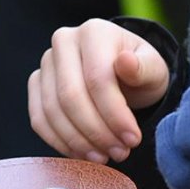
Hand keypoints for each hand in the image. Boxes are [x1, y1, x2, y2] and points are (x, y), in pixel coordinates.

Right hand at [28, 20, 170, 163]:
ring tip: (103, 157)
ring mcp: (46, 63)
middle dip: (96, 132)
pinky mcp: (36, 84)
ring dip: (78, 141)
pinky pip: (39, 119)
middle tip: (119, 153)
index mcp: (94, 31)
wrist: (120, 73)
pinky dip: (59, 142)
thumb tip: (125, 62)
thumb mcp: (153, 69)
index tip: (132, 139)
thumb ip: (144, 68)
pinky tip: (82, 154)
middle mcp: (63, 41)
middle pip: (71, 96)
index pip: (98, 79)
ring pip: (52, 111)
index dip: (114, 114)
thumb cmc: (139, 72)